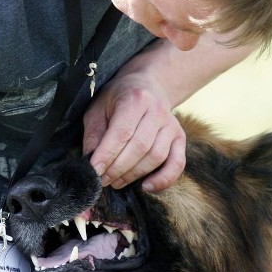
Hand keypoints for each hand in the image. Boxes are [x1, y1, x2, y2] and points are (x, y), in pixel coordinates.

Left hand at [83, 72, 185, 192]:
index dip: (107, 155)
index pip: (122, 132)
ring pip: (156, 157)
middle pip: (140, 147)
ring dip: (134, 175)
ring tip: (116, 182)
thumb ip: (94, 135)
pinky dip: (164, 179)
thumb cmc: (118, 99)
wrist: (148, 85)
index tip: (94, 171)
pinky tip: (146, 186)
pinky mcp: (180, 138)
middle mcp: (157, 111)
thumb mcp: (99, 109)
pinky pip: (177, 163)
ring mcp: (172, 125)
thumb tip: (91, 163)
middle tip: (102, 180)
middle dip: (118, 168)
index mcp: (135, 99)